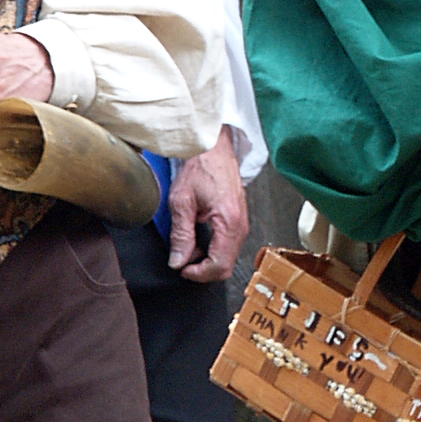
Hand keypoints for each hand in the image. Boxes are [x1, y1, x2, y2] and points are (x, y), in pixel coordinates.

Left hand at [167, 133, 250, 280]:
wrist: (213, 147)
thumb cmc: (200, 166)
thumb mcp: (181, 201)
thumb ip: (180, 235)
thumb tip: (178, 261)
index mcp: (229, 221)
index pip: (219, 265)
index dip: (198, 273)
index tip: (181, 268)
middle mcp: (241, 225)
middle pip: (226, 265)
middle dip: (202, 269)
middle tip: (182, 260)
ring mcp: (242, 222)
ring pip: (228, 257)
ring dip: (207, 259)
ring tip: (187, 246)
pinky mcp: (238, 219)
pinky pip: (228, 245)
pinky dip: (213, 249)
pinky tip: (198, 238)